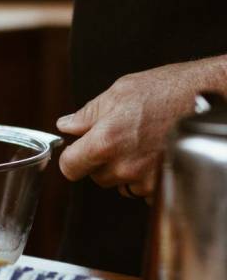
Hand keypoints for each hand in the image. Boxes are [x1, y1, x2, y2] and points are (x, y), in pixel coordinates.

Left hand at [56, 58, 225, 197]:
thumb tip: (67, 125)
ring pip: (119, 184)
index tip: (76, 151)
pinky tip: (156, 154)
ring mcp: (145, 179)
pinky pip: (142, 190)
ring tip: (143, 143)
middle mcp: (124, 166)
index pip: (69, 167)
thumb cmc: (170, 90)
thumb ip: (88, 114)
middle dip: (101, 160)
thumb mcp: (121, 91)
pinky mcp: (164, 186)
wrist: (213, 98)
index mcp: (105, 141)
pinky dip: (146, 177)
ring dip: (124, 170)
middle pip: (95, 176)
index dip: (71, 158)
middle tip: (121, 138)